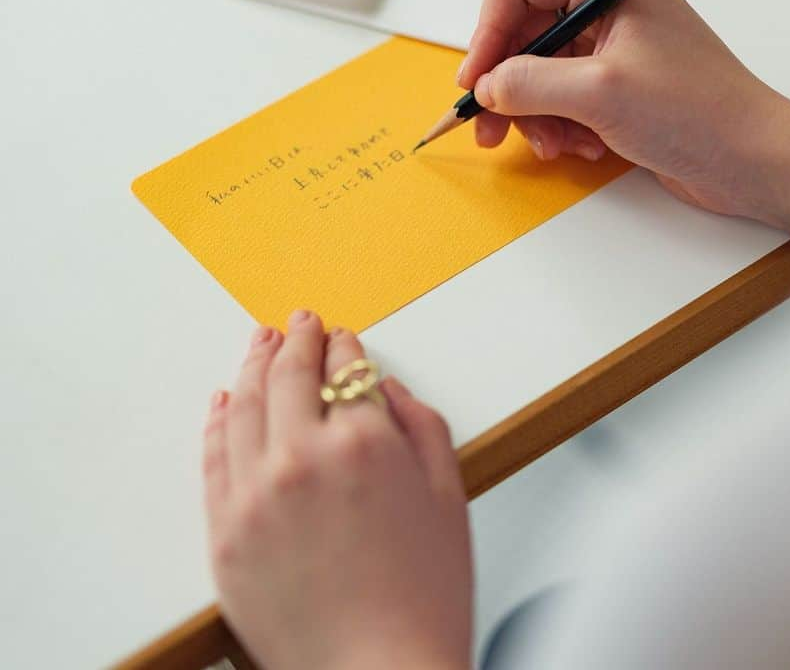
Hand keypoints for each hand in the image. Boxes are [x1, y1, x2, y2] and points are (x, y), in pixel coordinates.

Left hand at [203, 311, 471, 669]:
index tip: (342, 336)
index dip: (344, 344)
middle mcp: (305, 457)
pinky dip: (217, 420)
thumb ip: (421, 425)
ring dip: (252, 365)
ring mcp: (257, 495)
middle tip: (298, 322)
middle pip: (289, 374)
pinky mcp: (225, 534)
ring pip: (244, 404)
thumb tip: (386, 388)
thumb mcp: (448, 494)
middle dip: (296, 339)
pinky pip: (213, 458)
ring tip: (258, 342)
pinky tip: (224, 400)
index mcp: (367, 443)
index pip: (346, 368)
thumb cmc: (423, 595)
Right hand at [458, 0, 789, 220]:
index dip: (488, 29)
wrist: (754, 160)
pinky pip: (562, 97)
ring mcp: (613, 47)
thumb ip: (530, 82)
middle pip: (523, 31)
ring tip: (555, 145)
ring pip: (538, 70)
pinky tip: (583, 148)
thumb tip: (486, 86)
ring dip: (534, 112)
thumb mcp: (601, 93)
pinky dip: (560, 125)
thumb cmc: (699, 112)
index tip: (476, 81)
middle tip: (488, 130)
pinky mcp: (617, 85)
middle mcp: (608, 7)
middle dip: (505, 82)